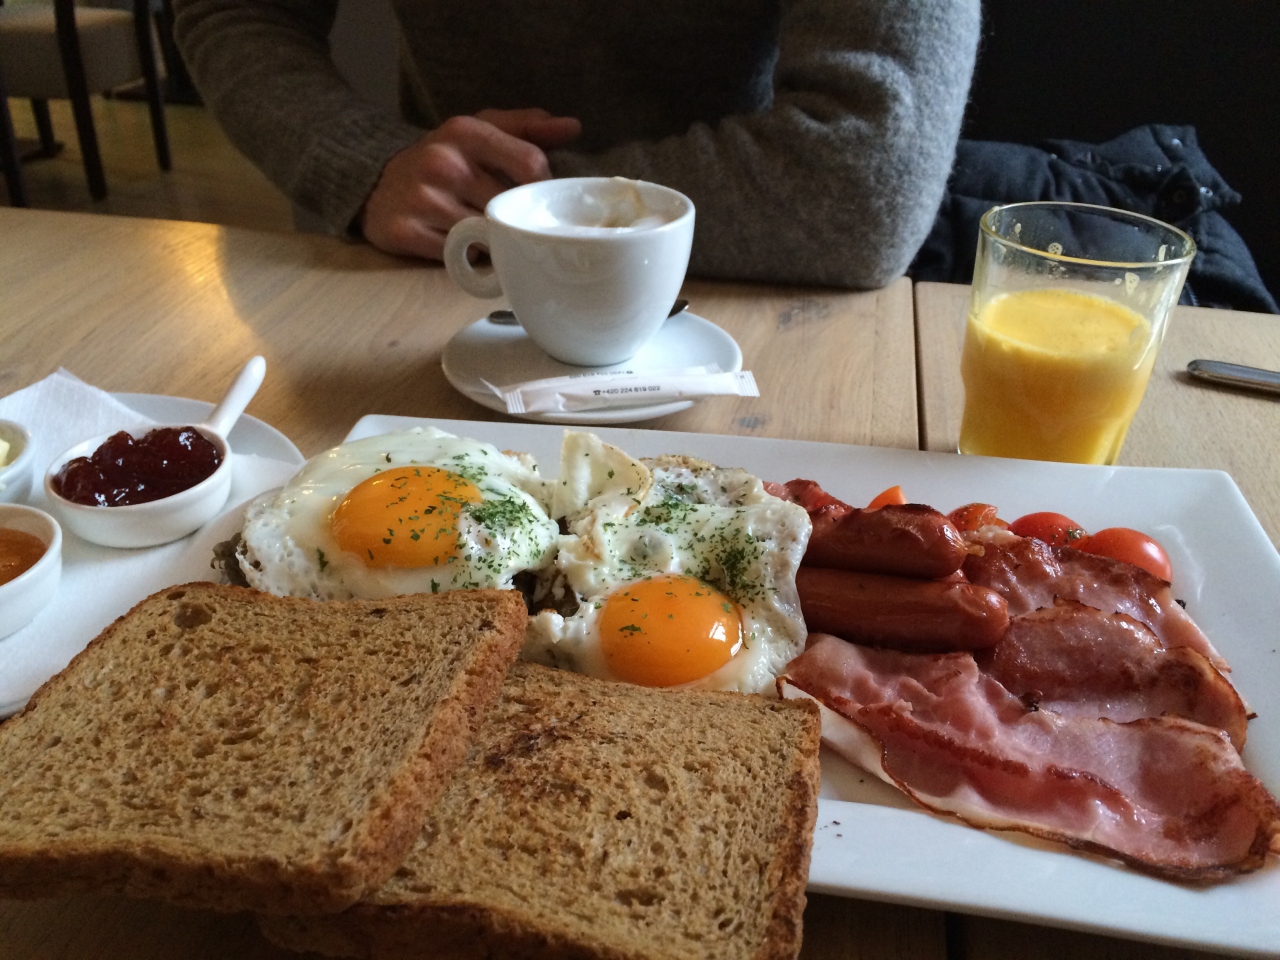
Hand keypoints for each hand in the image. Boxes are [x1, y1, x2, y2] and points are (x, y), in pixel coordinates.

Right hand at [359, 108, 580, 259]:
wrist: (376, 181)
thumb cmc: (442, 158)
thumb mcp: (478, 129)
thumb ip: (526, 127)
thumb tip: (573, 127)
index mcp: (465, 131)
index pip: (529, 163)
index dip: (543, 188)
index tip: (540, 199)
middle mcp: (443, 162)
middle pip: (509, 206)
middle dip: (519, 220)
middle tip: (520, 226)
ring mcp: (422, 198)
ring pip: (486, 236)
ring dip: (495, 243)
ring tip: (492, 237)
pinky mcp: (405, 231)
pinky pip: (457, 256)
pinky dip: (467, 258)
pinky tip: (465, 249)